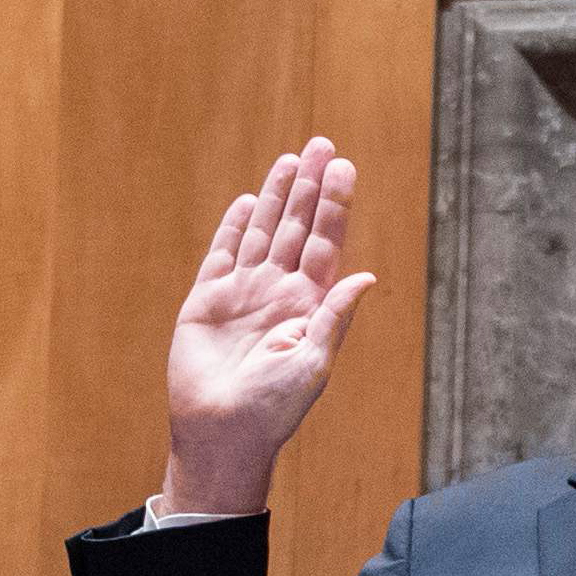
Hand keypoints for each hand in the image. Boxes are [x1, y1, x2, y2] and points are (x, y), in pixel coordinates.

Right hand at [160, 137, 375, 514]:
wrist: (222, 432)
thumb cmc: (274, 408)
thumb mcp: (313, 363)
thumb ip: (335, 317)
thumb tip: (368, 277)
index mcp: (310, 305)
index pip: (327, 243)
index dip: (335, 205)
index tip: (344, 168)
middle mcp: (280, 292)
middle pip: (298, 227)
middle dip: (310, 187)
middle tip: (322, 144)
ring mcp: (244, 293)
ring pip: (264, 232)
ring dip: (278, 197)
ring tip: (291, 160)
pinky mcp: (207, 300)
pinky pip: (224, 254)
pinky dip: (235, 227)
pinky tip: (250, 202)